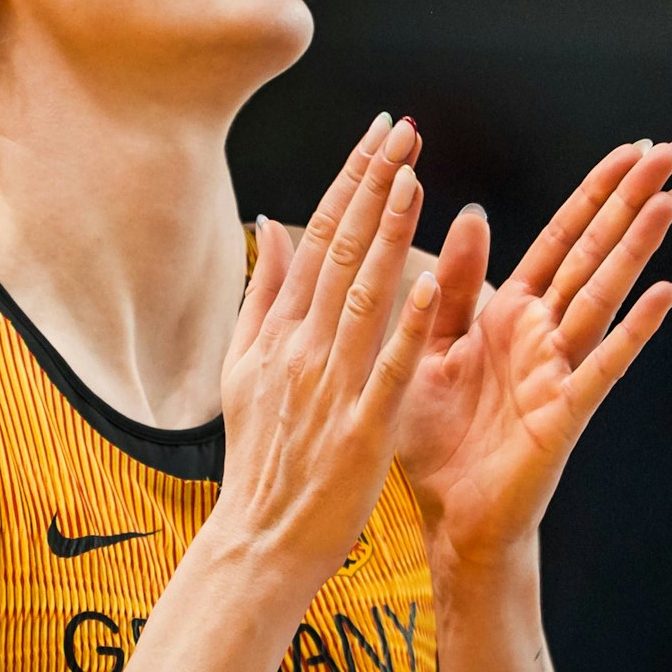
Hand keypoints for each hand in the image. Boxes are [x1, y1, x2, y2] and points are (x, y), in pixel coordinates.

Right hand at [217, 113, 440, 579]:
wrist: (260, 540)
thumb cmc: (260, 456)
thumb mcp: (241, 367)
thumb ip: (262, 294)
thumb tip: (274, 225)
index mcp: (279, 330)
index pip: (319, 237)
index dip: (352, 182)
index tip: (380, 134)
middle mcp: (302, 347)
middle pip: (342, 252)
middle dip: (375, 186)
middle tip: (406, 131)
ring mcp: (331, 385)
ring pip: (364, 295)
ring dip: (390, 235)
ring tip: (416, 179)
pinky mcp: (361, 427)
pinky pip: (388, 368)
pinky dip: (406, 324)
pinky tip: (429, 282)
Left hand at [398, 138, 671, 568]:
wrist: (448, 520)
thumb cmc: (438, 443)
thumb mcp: (426, 346)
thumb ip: (451, 283)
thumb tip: (470, 211)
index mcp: (510, 313)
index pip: (562, 237)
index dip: (596, 192)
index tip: (631, 149)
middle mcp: (545, 333)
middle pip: (595, 250)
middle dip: (631, 198)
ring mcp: (561, 368)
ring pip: (604, 291)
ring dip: (639, 244)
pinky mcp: (565, 409)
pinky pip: (604, 360)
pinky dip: (637, 325)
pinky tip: (669, 290)